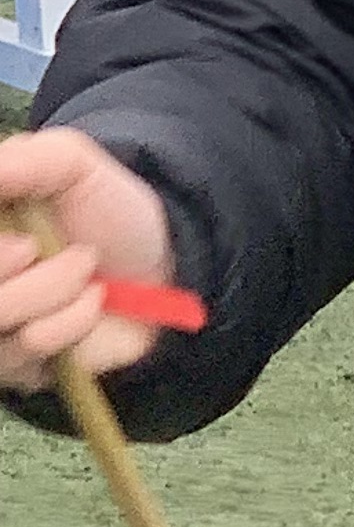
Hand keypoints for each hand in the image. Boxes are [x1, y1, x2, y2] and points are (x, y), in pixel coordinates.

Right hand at [0, 128, 173, 390]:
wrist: (164, 264)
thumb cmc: (108, 209)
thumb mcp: (70, 162)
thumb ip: (22, 160)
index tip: (19, 240)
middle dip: (2, 266)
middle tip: (37, 247)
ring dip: (48, 288)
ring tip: (85, 269)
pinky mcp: (17, 366)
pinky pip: (25, 348)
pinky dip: (70, 319)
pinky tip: (93, 303)